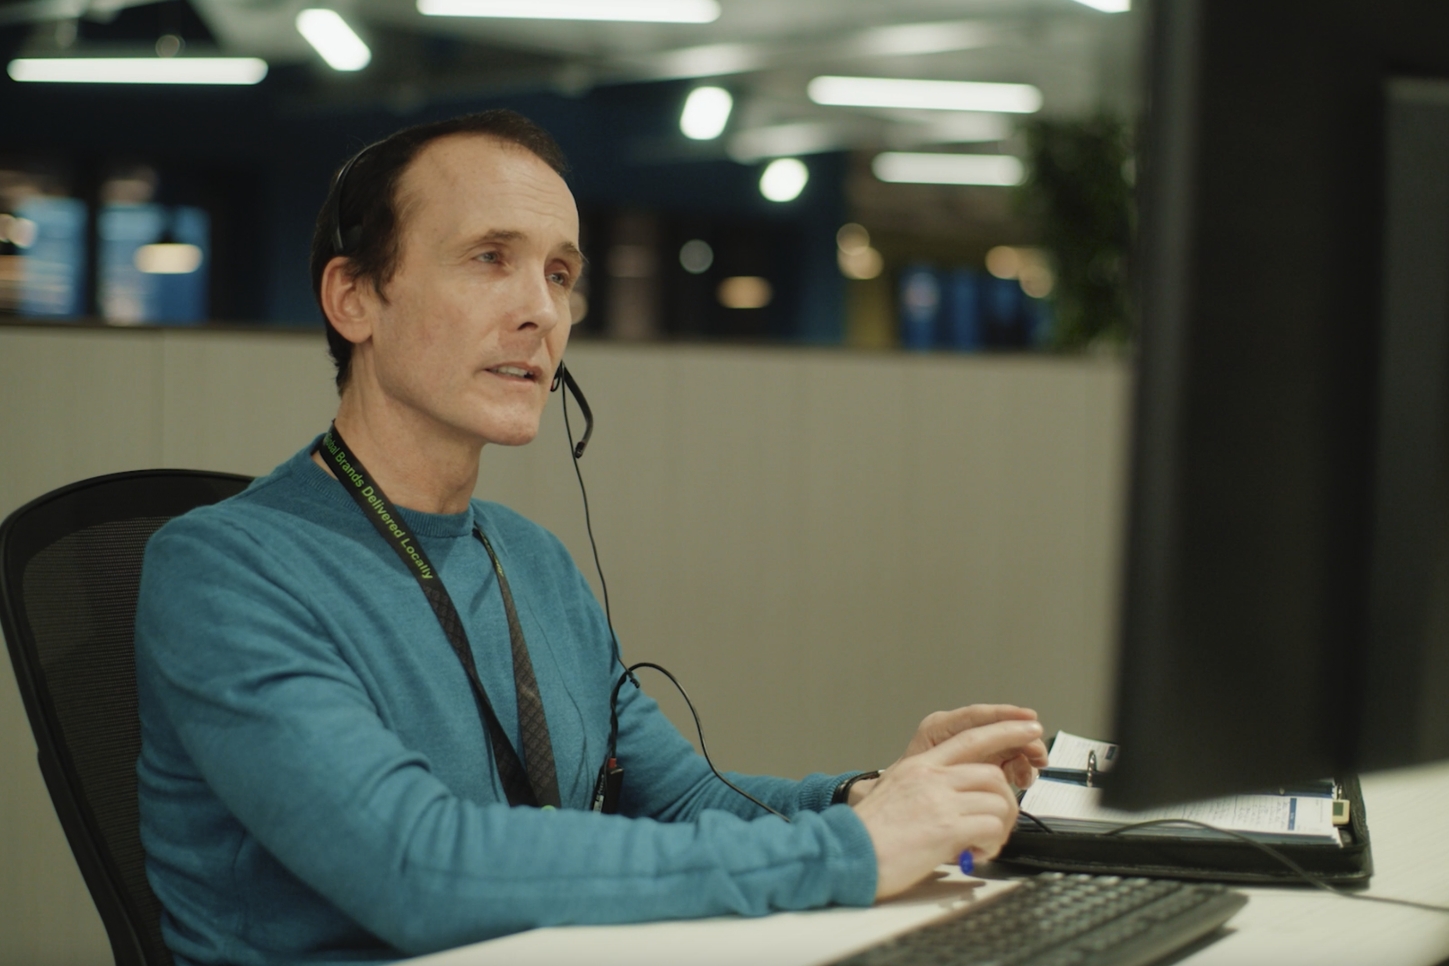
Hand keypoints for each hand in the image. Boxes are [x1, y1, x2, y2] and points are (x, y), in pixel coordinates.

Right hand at [852, 719, 1040, 899]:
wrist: (845, 854)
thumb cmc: (867, 835)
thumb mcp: (894, 795)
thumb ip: (927, 789)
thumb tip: (960, 801)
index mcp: (919, 766)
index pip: (971, 737)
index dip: (1005, 730)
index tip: (1029, 728)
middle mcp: (931, 777)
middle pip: (992, 774)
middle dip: (1006, 801)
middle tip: (998, 824)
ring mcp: (940, 800)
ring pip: (998, 803)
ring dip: (999, 828)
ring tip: (981, 844)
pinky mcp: (947, 827)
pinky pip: (992, 829)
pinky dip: (991, 846)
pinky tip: (973, 854)